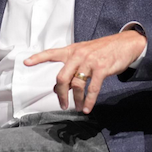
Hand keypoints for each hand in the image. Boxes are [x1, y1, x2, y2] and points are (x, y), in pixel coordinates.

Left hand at [24, 30, 146, 113]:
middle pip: (61, 77)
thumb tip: (59, 88)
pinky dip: (89, 101)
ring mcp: (90, 61)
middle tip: (62, 104)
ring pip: (76, 85)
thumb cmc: (102, 50)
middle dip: (60, 94)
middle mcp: (78, 55)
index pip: (51, 53)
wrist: (125, 43)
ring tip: (78, 107)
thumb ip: (71, 69)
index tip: (26, 62)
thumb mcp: (84, 54)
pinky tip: (87, 108)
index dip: (38, 58)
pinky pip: (92, 88)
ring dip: (76, 100)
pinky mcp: (102, 68)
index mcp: (72, 50)